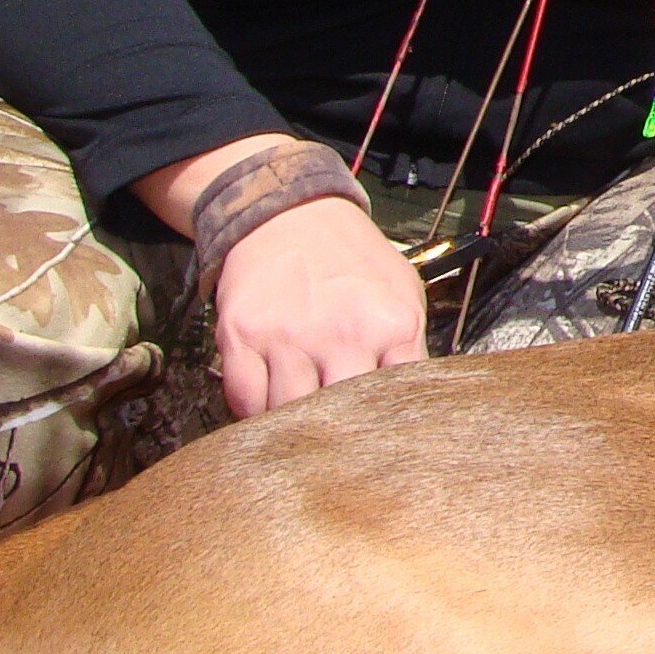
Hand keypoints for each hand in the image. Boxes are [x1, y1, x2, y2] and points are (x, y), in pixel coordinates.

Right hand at [208, 196, 429, 415]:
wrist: (292, 214)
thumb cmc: (352, 262)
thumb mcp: (403, 294)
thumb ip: (409, 351)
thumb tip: (413, 407)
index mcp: (391, 324)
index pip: (397, 401)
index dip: (389, 428)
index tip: (381, 439)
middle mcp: (340, 332)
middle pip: (341, 418)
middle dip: (339, 434)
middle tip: (335, 437)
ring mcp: (287, 335)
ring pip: (287, 415)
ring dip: (292, 426)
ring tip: (300, 421)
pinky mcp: (241, 335)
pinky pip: (244, 399)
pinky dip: (252, 412)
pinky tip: (267, 402)